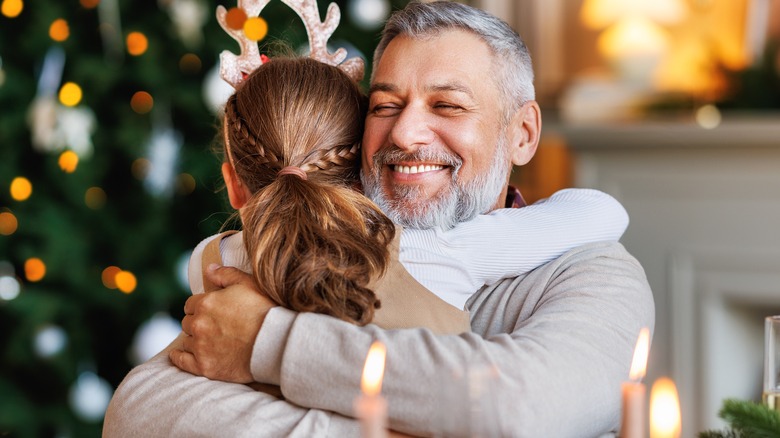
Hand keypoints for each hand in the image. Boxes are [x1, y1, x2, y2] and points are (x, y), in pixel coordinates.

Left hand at [169, 265, 275, 382]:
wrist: (276, 343)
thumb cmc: (265, 311)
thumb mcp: (249, 284)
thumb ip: (226, 274)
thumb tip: (209, 268)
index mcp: (206, 303)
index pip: (191, 304)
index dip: (200, 306)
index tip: (210, 311)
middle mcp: (199, 324)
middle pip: (188, 322)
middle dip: (198, 322)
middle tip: (213, 326)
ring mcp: (200, 347)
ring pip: (187, 341)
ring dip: (194, 339)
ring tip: (209, 341)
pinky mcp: (204, 366)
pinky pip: (182, 362)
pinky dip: (178, 358)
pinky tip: (178, 355)